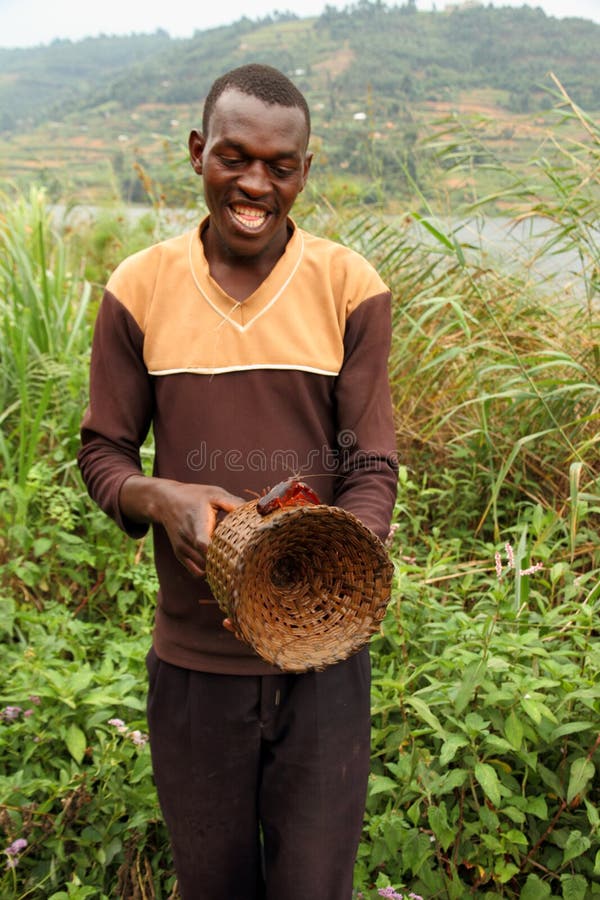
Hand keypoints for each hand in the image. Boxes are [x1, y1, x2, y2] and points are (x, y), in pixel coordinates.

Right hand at [120, 476, 242, 577]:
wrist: (165, 501)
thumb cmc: (193, 496)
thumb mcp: (214, 494)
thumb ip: (233, 503)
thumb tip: (256, 509)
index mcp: (197, 523)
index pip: (204, 544)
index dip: (220, 552)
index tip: (238, 554)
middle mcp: (187, 539)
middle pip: (206, 561)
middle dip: (225, 564)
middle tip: (244, 563)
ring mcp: (182, 549)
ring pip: (202, 570)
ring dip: (218, 569)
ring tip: (233, 563)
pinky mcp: (180, 555)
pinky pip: (196, 573)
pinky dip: (208, 573)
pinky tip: (219, 564)